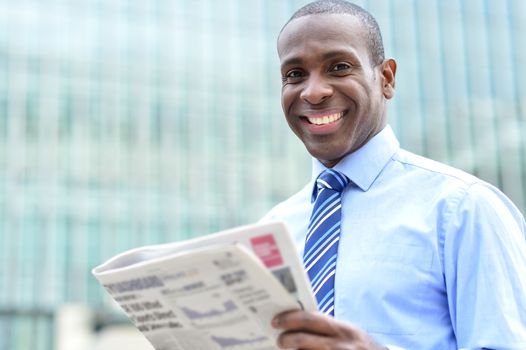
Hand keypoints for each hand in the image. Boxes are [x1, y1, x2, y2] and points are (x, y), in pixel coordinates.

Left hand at [272, 310, 387, 349]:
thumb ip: (328, 328)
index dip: (291, 319)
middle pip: (304, 339)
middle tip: (279, 340)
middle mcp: (342, 344)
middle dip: (287, 339)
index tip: (277, 321)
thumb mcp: (349, 334)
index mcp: (343, 330)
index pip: (311, 319)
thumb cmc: (360, 348)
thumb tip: (298, 323)